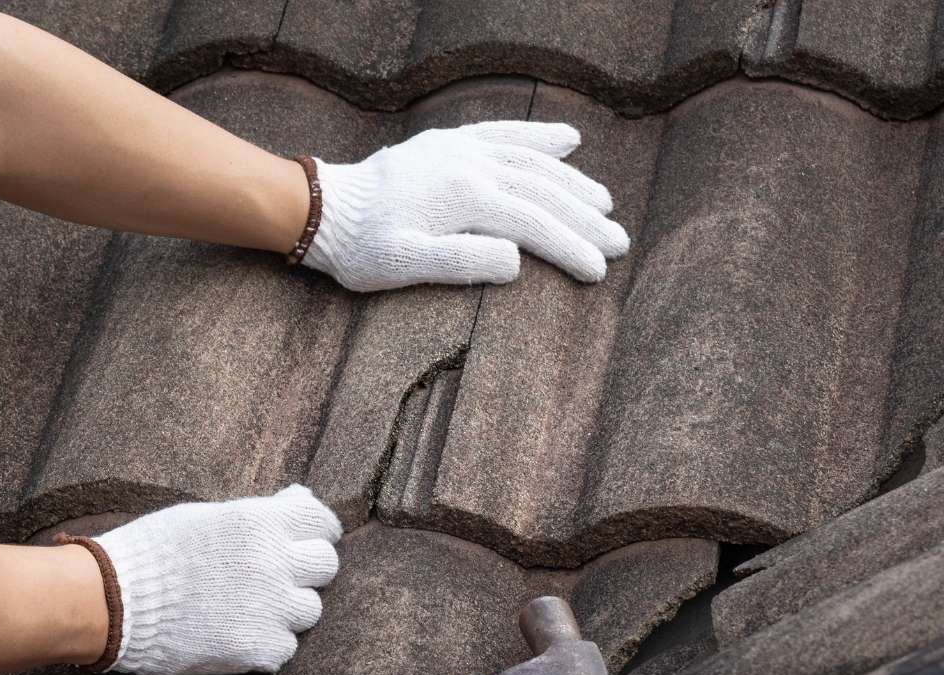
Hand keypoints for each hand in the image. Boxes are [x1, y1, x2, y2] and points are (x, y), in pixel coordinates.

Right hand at [93, 485, 341, 674]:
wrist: (111, 600)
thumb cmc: (153, 551)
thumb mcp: (207, 516)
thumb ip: (259, 512)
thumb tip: (300, 497)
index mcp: (261, 524)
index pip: (322, 523)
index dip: (317, 532)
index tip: (307, 541)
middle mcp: (274, 562)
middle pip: (325, 566)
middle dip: (306, 570)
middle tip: (279, 576)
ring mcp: (269, 607)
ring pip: (310, 610)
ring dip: (288, 609)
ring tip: (253, 607)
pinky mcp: (256, 647)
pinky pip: (285, 647)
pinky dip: (268, 644)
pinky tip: (240, 633)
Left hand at [302, 121, 629, 290]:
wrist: (324, 209)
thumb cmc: (363, 247)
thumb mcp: (406, 266)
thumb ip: (462, 263)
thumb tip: (517, 259)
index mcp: (465, 196)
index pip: (534, 223)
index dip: (571, 247)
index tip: (599, 271)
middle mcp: (471, 164)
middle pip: (543, 191)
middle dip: (585, 218)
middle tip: (620, 243)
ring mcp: (462, 149)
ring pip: (532, 162)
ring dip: (573, 182)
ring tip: (605, 204)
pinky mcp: (452, 143)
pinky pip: (505, 133)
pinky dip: (539, 137)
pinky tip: (569, 141)